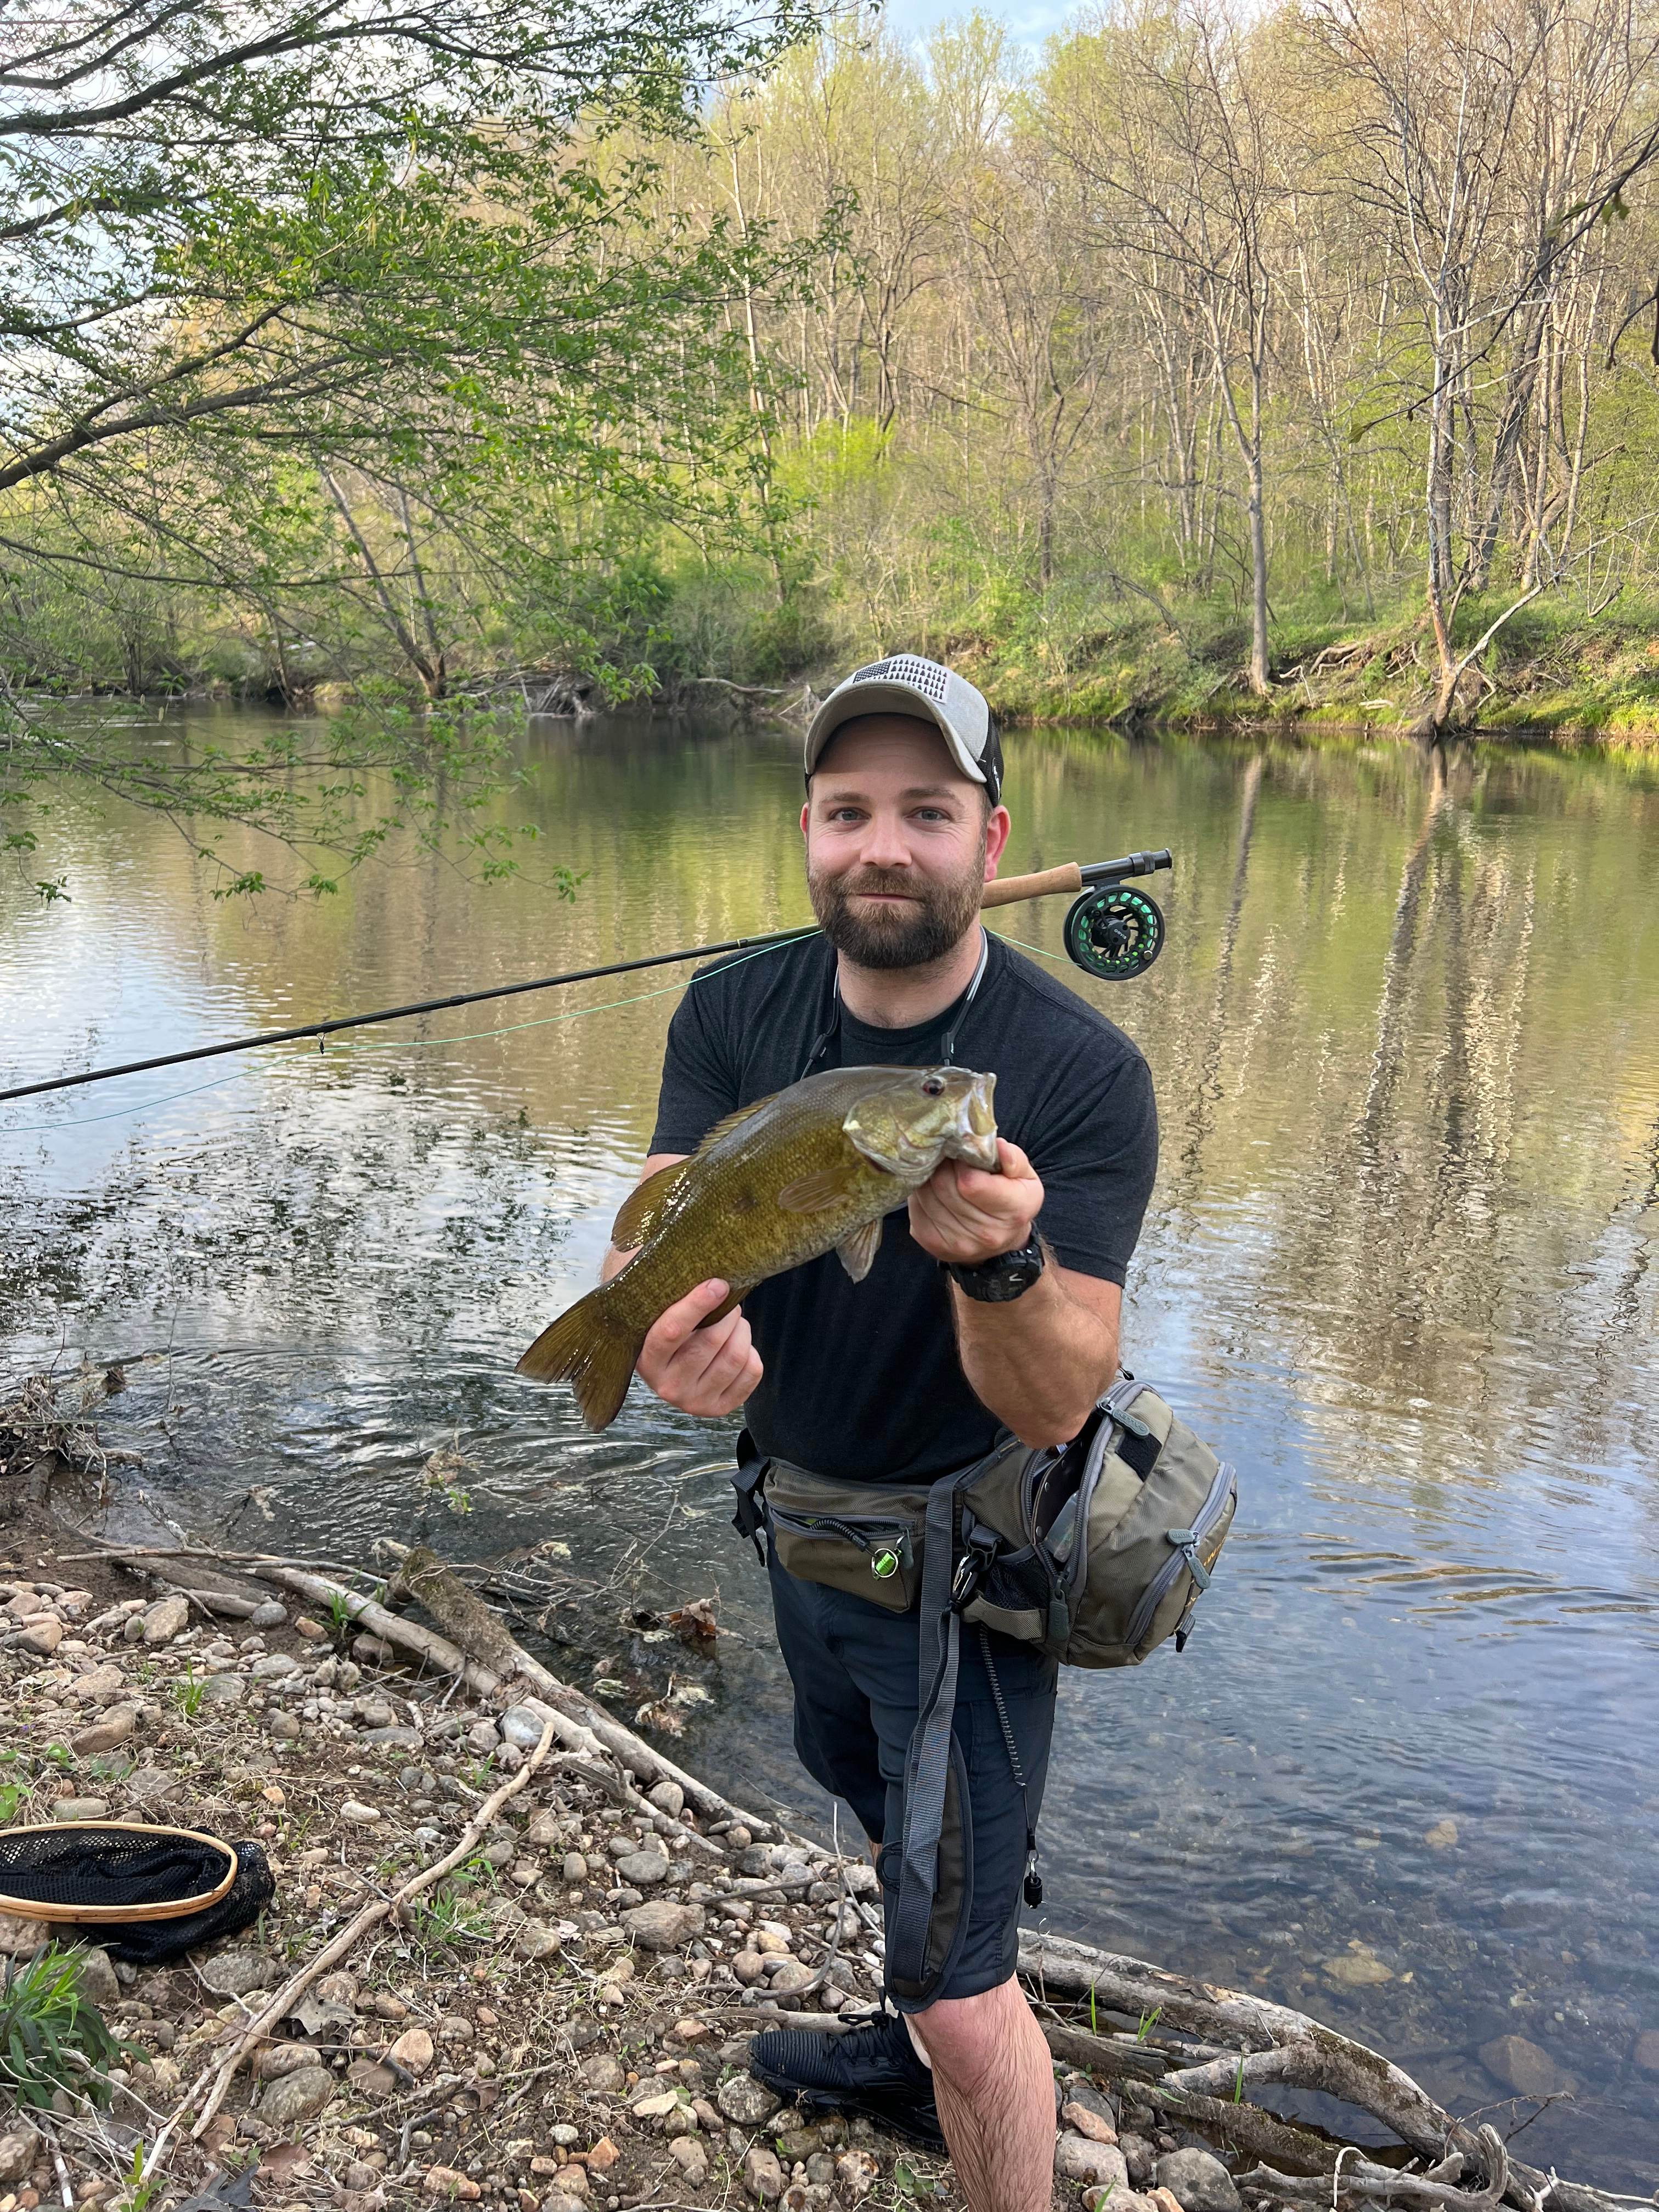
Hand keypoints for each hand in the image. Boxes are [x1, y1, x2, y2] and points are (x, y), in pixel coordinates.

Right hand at [636, 1278, 762, 1417]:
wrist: (670, 1371)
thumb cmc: (669, 1333)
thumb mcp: (660, 1316)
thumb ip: (675, 1298)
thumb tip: (709, 1277)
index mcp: (648, 1360)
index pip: (672, 1330)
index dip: (697, 1305)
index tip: (717, 1284)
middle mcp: (669, 1386)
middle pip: (711, 1341)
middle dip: (728, 1314)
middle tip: (728, 1302)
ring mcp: (695, 1401)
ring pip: (735, 1356)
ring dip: (742, 1330)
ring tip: (735, 1323)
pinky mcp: (719, 1408)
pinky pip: (752, 1372)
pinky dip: (752, 1352)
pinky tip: (738, 1346)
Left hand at [907, 1138, 1042, 1268]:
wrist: (1002, 1243)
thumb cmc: (1013, 1201)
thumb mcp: (1026, 1178)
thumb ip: (1014, 1159)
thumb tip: (996, 1145)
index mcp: (1013, 1211)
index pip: (970, 1182)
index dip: (961, 1161)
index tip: (964, 1153)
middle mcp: (985, 1233)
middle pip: (943, 1185)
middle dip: (943, 1165)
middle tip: (949, 1156)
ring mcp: (957, 1243)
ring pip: (925, 1195)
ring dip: (929, 1177)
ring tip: (942, 1171)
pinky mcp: (933, 1244)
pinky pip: (915, 1208)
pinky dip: (920, 1194)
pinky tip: (933, 1190)